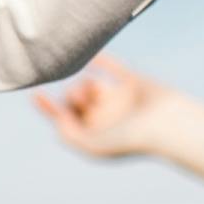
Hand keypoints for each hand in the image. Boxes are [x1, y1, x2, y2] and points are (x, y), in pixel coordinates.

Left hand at [38, 61, 191, 162]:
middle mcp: (105, 117)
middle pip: (75, 101)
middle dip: (73, 97)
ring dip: (85, 85)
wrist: (168, 124)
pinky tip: (92, 57)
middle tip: (80, 97)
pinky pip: (113, 68)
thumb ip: (70, 135)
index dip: (48, 108)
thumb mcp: (94, 146)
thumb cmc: (132, 140)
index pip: (65, 120)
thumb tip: (57, 119)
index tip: (35, 95)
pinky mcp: (134, 82)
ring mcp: (119, 99)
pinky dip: (102, 61)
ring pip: (90, 85)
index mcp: (95, 134)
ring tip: (91, 90)